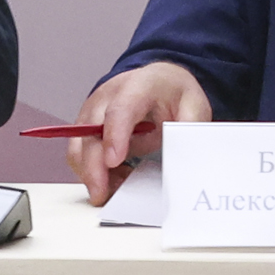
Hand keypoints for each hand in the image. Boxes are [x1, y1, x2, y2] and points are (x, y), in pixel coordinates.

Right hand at [72, 60, 209, 202]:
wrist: (158, 80)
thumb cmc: (174, 93)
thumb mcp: (195, 106)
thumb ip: (190, 129)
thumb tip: (185, 156)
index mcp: (138, 87)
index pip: (120, 111)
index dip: (114, 136)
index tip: (113, 161)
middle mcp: (107, 96)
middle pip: (89, 130)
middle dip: (92, 165)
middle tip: (101, 193)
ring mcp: (92, 109)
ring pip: (78, 143)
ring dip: (90, 171)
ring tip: (114, 189)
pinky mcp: (86, 124)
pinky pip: (80, 151)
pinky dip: (91, 170)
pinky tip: (113, 180)